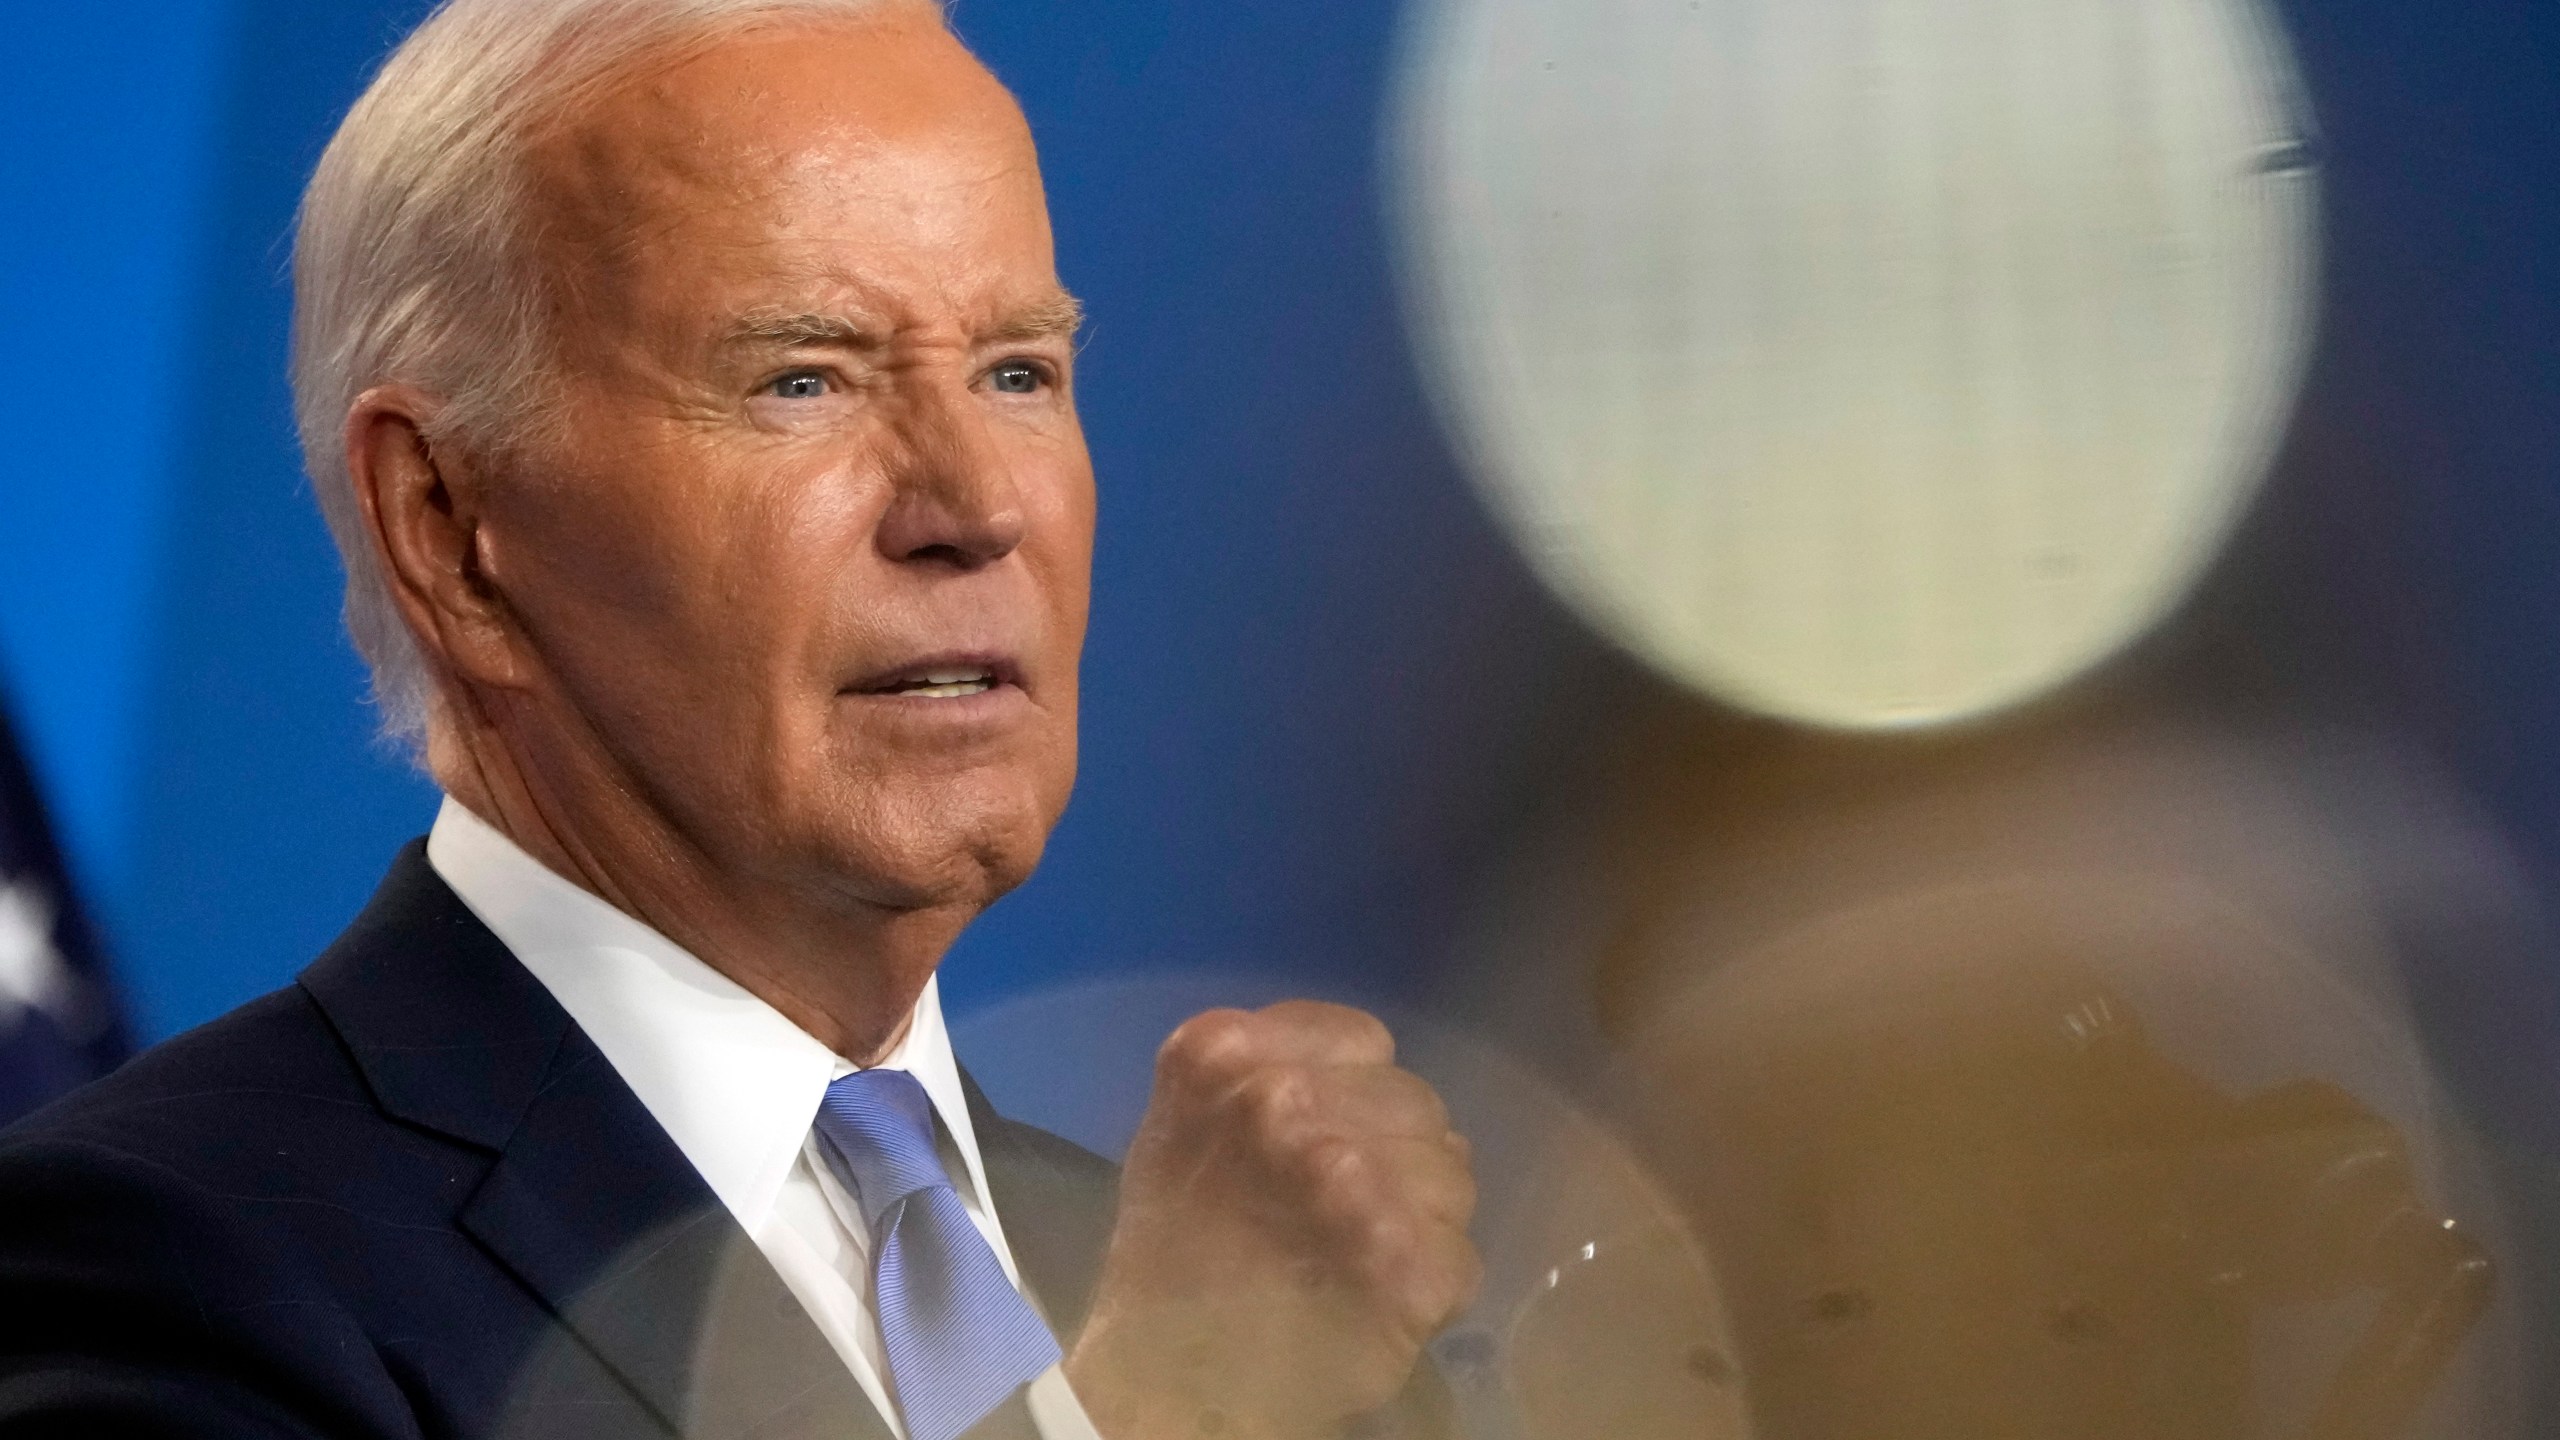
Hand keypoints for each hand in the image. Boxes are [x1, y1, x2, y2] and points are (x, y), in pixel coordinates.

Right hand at [1065, 1002, 1479, 1439]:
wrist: (1169, 1386)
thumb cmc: (1172, 1261)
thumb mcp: (1183, 1130)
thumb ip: (1263, 1077)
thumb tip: (1370, 1079)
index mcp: (1224, 1053)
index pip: (1363, 1039)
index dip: (1358, 1093)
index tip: (1332, 1138)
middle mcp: (1286, 1100)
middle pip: (1415, 1101)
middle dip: (1397, 1154)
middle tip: (1343, 1216)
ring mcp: (1350, 1178)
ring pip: (1450, 1173)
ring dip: (1421, 1220)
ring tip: (1357, 1263)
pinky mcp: (1402, 1259)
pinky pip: (1460, 1255)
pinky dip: (1430, 1289)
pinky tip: (1375, 1305)